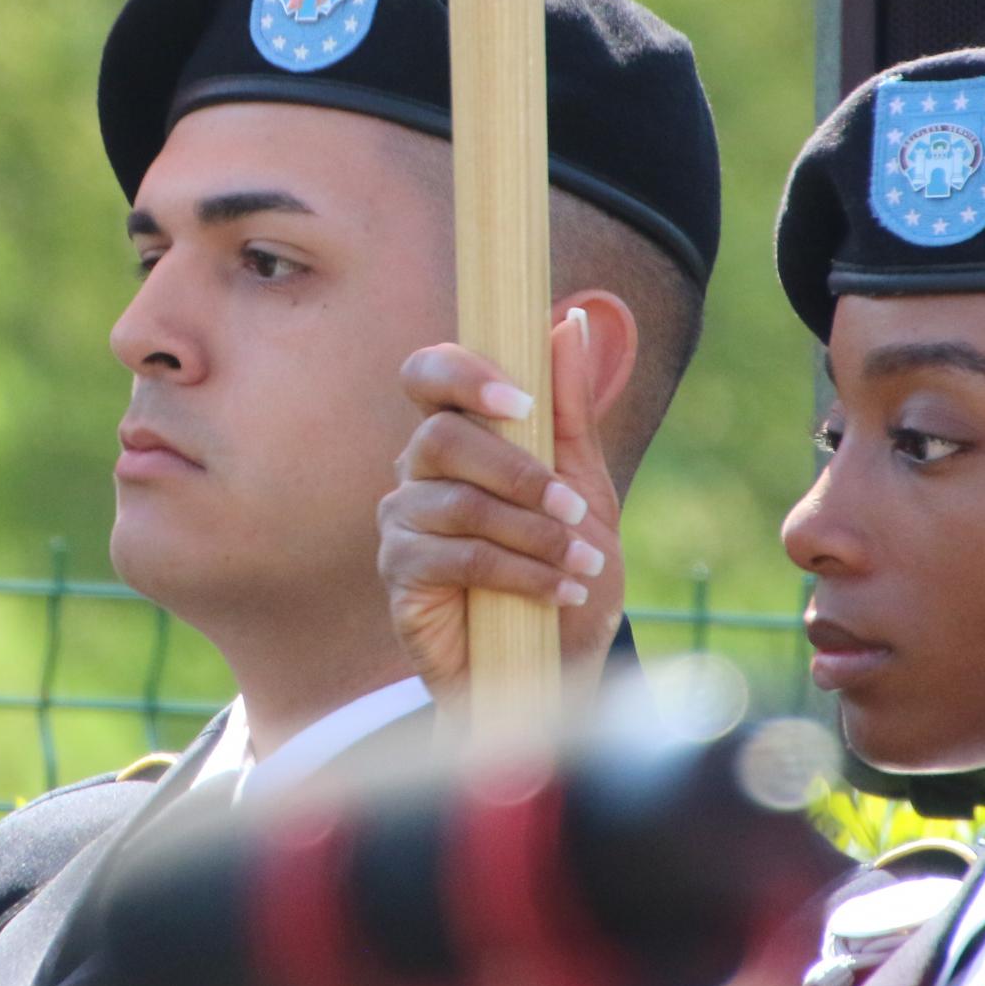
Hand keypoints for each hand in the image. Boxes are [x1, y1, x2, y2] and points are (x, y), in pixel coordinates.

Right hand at [375, 312, 622, 702]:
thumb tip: (566, 320)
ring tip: (583, 563)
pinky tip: (562, 591)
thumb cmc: (565, 570)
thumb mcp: (583, 487)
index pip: (427, 374)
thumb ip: (569, 409)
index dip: (463, 374)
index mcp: (457, 436)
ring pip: (457, 503)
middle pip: (442, 438)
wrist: (557, 665)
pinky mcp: (401, 578)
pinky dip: (521, 572)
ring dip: (533, 533)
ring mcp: (403, 524)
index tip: (521, 401)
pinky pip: (456, 558)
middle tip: (574, 509)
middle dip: (518, 472)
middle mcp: (417, 472)